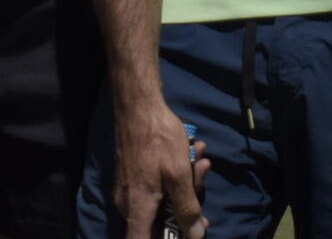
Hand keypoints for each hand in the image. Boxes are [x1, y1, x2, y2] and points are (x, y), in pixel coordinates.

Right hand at [112, 99, 206, 237]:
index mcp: (138, 208)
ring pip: (162, 200)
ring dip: (186, 183)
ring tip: (200, 156)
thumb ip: (186, 208)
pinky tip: (190, 152)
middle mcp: (128, 204)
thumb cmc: (158, 138)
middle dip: (187, 203)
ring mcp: (130, 189)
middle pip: (160, 221)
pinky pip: (157, 186)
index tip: (182, 235)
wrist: (138, 104)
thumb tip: (195, 236)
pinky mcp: (134, 176)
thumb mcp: (179, 173)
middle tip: (203, 176)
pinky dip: (175, 174)